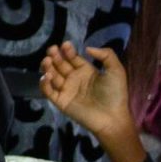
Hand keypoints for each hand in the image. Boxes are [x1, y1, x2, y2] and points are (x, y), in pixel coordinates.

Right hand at [38, 42, 138, 157]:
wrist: (112, 116)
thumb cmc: (115, 93)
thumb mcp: (116, 70)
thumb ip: (106, 55)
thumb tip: (87, 48)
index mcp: (86, 71)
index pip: (72, 58)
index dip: (67, 51)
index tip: (65, 44)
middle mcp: (74, 79)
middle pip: (60, 65)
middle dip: (54, 56)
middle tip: (51, 49)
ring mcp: (66, 90)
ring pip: (52, 76)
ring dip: (47, 67)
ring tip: (47, 61)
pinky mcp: (60, 101)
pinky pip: (48, 91)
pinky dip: (44, 84)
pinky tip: (47, 77)